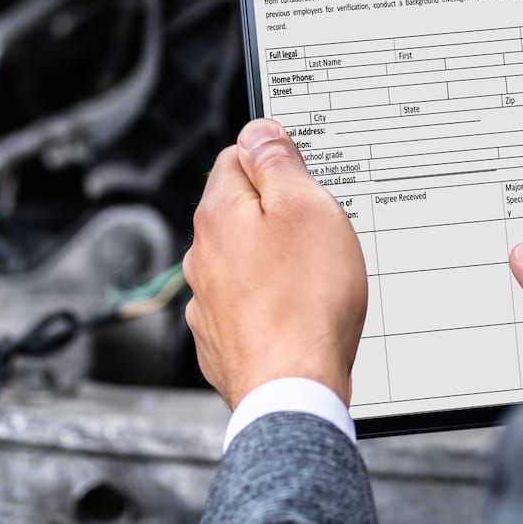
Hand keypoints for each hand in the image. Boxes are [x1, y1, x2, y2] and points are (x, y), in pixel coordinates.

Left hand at [183, 119, 367, 408]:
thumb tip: (258, 131)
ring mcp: (207, 301)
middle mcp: (201, 256)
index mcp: (218, 214)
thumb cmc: (306, 302)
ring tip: (316, 280)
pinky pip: (247, 305)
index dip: (275, 159)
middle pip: (240, 210)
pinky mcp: (221, 340)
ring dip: (273, 261)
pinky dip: (269, 304)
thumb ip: (278, 163)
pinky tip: (299, 316)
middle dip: (278, 213)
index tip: (305, 176)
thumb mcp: (307, 208)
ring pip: (243, 260)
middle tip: (321, 232)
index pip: (236, 156)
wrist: (293, 392)